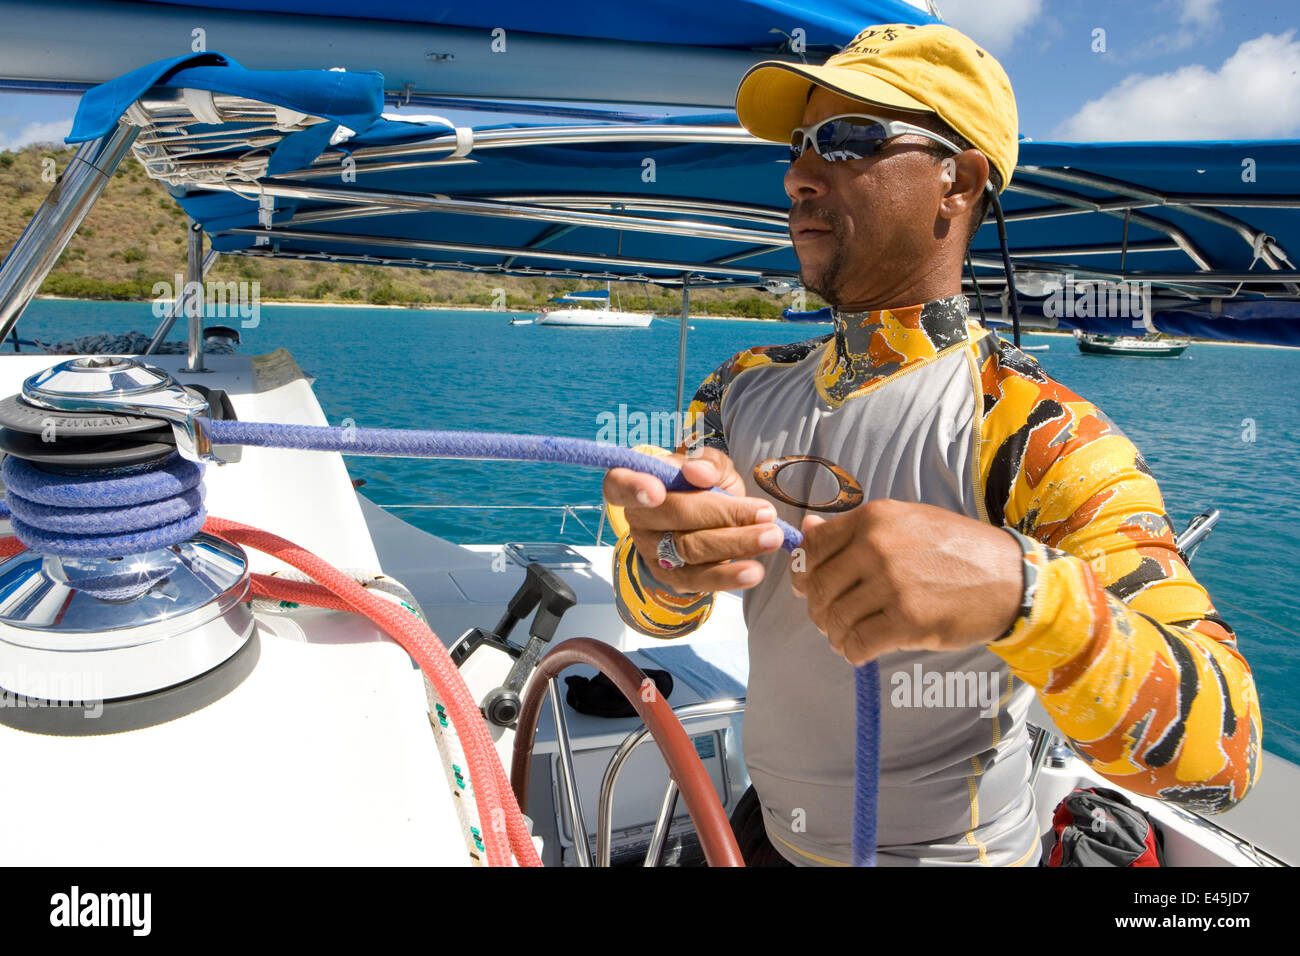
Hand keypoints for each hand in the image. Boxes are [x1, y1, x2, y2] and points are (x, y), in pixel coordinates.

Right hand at [602, 447, 784, 592]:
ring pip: (690, 549)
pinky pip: (698, 579)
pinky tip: (753, 572)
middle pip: (674, 515)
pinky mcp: (672, 578)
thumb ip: (706, 462)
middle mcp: (638, 517)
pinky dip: (728, 576)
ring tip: (771, 538)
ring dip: (735, 544)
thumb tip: (698, 473)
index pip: (618, 484)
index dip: (633, 487)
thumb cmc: (704, 486)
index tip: (656, 490)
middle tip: (766, 513)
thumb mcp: (708, 465)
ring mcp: (652, 551)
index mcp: (636, 481)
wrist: (708, 521)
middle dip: (723, 514)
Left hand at [789, 499, 1023, 664]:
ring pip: (834, 617)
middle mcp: (877, 546)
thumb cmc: (957, 550)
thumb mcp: (906, 523)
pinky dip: (852, 651)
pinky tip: (861, 650)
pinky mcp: (907, 620)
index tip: (808, 586)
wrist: (1012, 577)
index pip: (813, 546)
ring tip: (846, 636)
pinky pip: (857, 643)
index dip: (804, 572)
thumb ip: (855, 529)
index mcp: (874, 518)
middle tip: (830, 619)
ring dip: (834, 633)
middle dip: (818, 609)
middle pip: (818, 586)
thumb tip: (806, 528)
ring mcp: (891, 584)